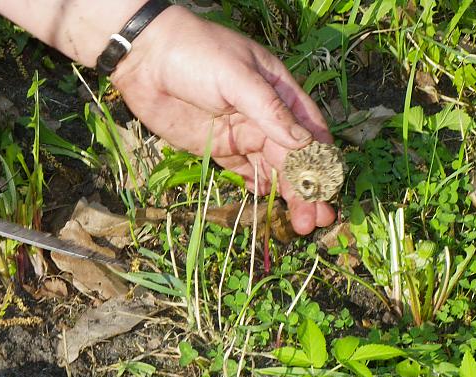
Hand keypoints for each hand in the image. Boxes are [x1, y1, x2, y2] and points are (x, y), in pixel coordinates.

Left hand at [111, 6, 334, 234]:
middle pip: (293, 157)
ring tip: (301, 224)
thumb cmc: (196, 54)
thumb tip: (303, 142)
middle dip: (306, 188)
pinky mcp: (218, 148)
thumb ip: (269, 110)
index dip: (321, 159)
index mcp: (278, 91)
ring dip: (287, 195)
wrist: (146, 59)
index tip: (329, 187)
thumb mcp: (237, 77)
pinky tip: (269, 206)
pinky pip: (245, 172)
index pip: (309, 129)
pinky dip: (258, 189)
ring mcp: (241, 133)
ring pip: (272, 169)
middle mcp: (264, 116)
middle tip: (318, 218)